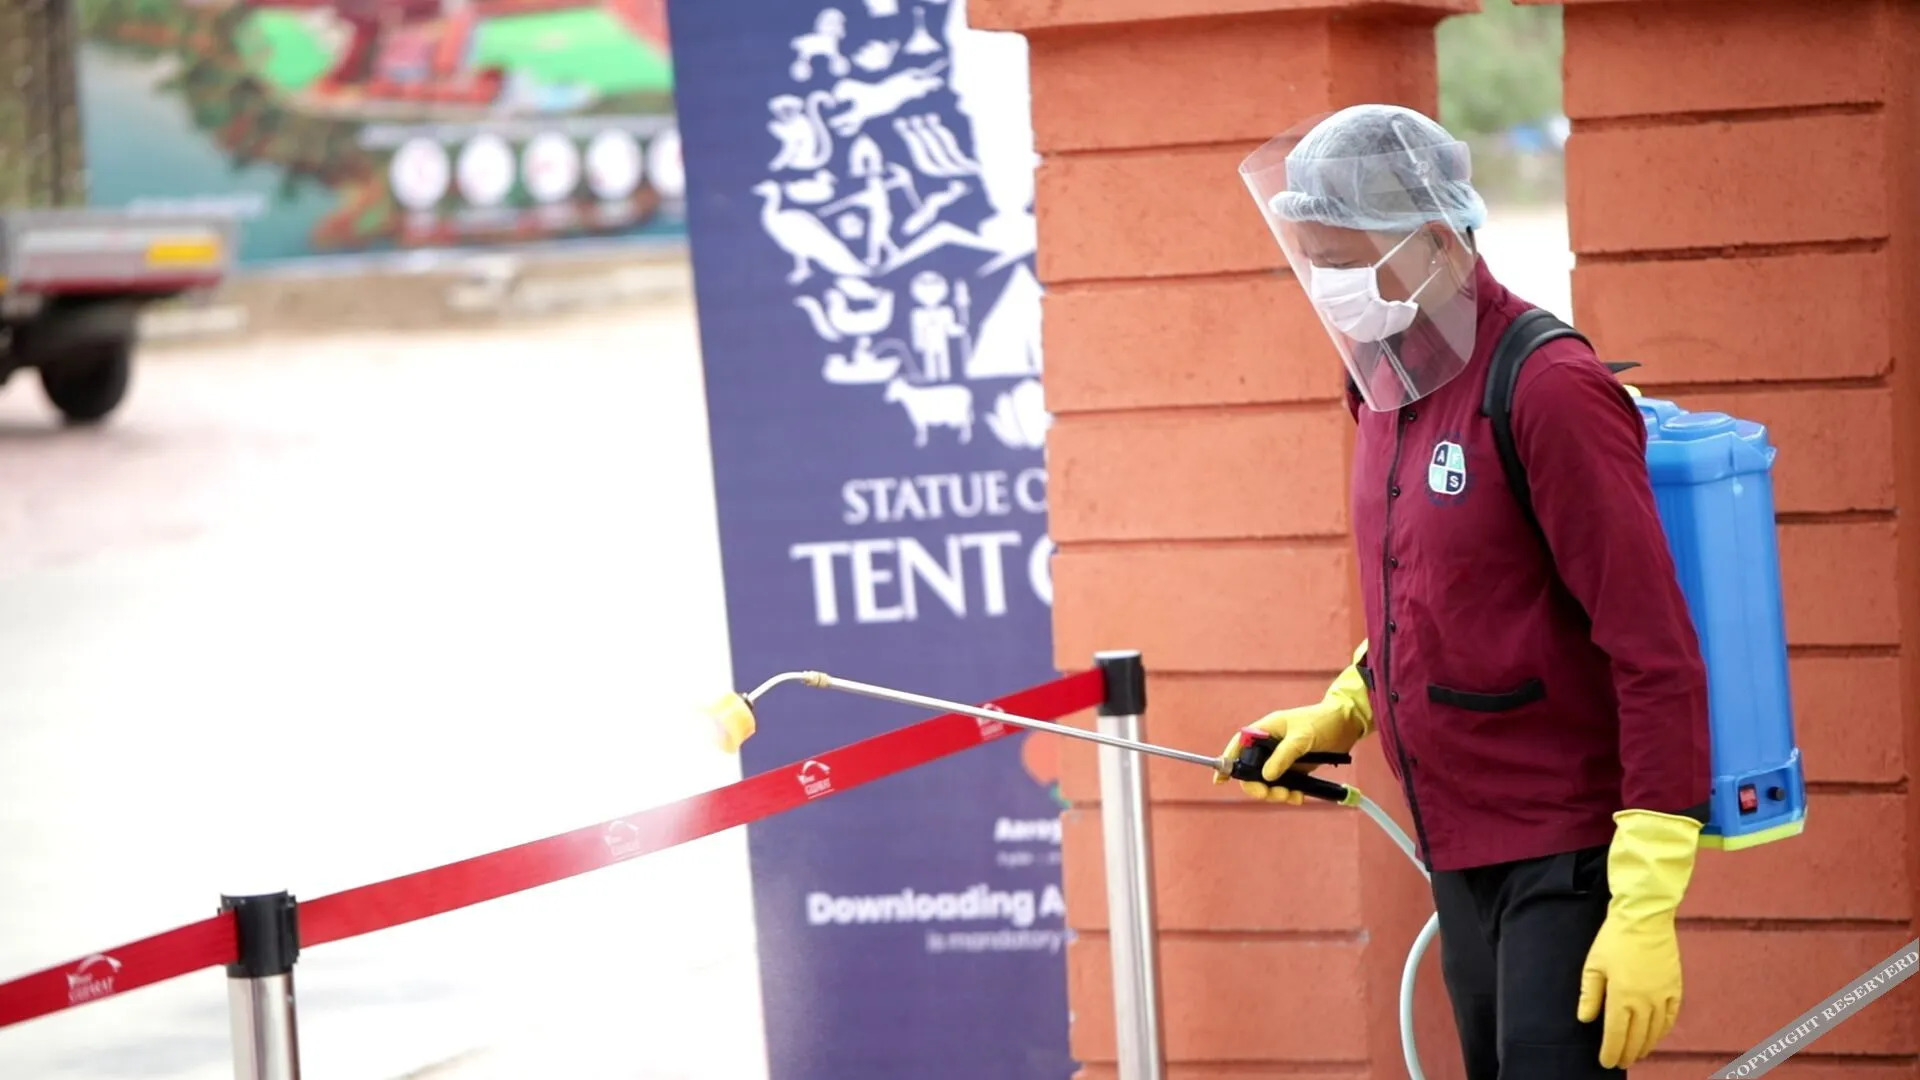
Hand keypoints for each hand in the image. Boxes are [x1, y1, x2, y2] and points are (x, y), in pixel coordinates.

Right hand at [1214, 643, 1371, 803]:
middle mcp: (1270, 745)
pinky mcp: (1296, 769)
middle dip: (1257, 785)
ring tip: (1291, 797)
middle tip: (1269, 795)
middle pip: (1251, 770)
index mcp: (1266, 730)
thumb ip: (1283, 756)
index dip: (1228, 761)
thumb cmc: (1321, 722)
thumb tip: (1266, 776)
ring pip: (1267, 781)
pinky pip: (1284, 785)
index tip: (1220, 780)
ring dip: (1275, 793)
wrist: (1347, 724)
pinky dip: (1288, 793)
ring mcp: (1282, 758)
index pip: (1240, 745)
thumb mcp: (1301, 738)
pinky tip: (1299, 796)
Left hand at [1575, 808, 1702, 1068]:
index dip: (1611, 1051)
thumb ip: (1590, 995)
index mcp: (1623, 997)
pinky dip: (1663, 1030)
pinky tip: (1656, 1035)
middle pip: (1637, 1038)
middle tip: (1619, 1062)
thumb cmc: (1613, 939)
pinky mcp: (1675, 987)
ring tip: (1637, 1054)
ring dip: (1646, 1046)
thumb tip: (1586, 1019)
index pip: (1616, 1035)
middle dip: (1627, 1053)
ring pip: (1656, 1032)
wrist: (1644, 917)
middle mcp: (1646, 1001)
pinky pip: (1671, 1017)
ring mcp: (1663, 995)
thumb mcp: (1593, 966)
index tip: (1606, 1062)